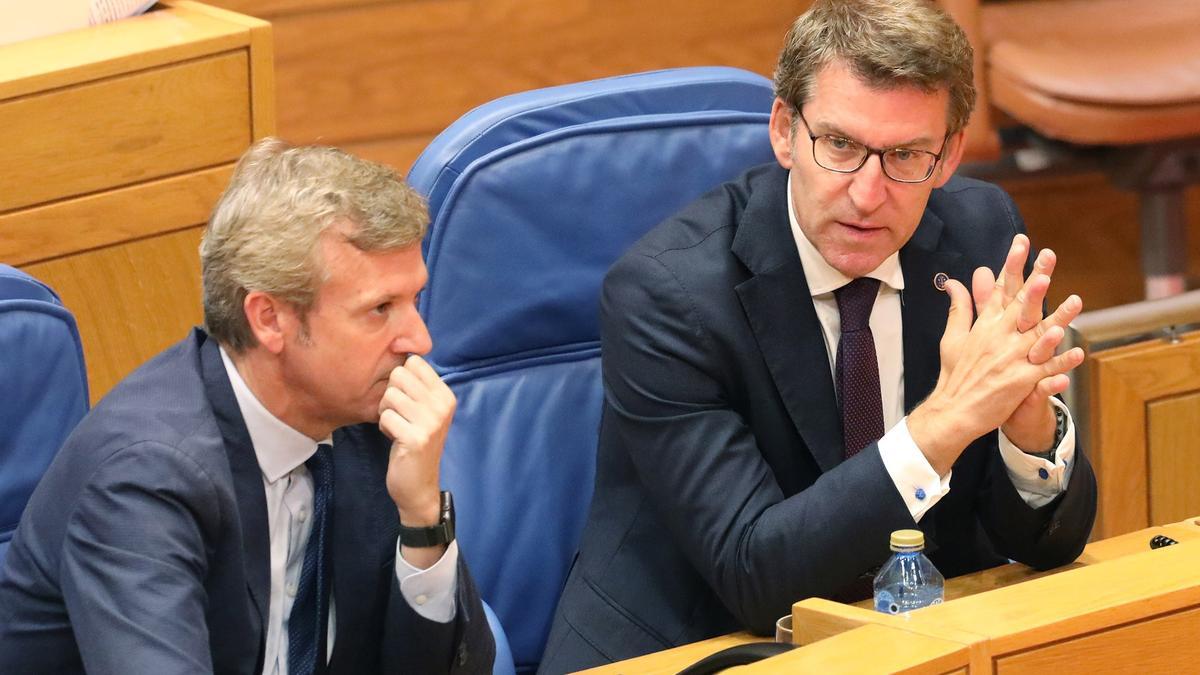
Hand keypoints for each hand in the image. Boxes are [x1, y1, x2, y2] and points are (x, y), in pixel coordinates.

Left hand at [377, 354, 455, 527]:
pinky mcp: (416, 437)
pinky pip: (385, 416)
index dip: (400, 378)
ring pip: (389, 395)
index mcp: (445, 394)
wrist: (419, 486)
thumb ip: (416, 386)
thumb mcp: (424, 410)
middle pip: (398, 374)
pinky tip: (395, 438)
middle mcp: (442, 405)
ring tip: (397, 427)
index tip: (406, 399)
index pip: (413, 362)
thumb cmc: (416, 442)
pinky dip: (384, 427)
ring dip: (386, 412)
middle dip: (390, 394)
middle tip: (399, 414)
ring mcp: (431, 421)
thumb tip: (398, 352)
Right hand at [908, 246, 1083, 474]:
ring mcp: (1011, 359)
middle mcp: (998, 338)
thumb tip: (953, 282)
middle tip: (1048, 259)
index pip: (1001, 289)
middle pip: (1021, 304)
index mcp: (984, 326)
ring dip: (1058, 317)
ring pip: (1039, 335)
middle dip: (1036, 280)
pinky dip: (1061, 362)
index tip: (1022, 243)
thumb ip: (959, 308)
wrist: (953, 410)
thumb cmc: (954, 374)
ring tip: (1075, 302)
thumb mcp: (953, 338)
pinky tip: (1077, 352)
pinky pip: (1046, 370)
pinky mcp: (1020, 382)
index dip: (1012, 265)